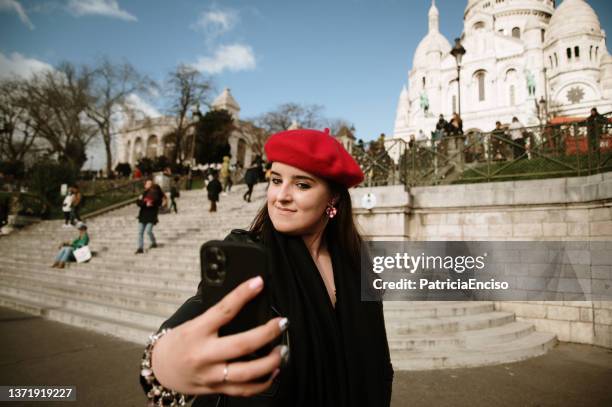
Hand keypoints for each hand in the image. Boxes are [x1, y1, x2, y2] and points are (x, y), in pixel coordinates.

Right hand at [151, 276, 287, 395]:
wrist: (161, 369)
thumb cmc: (179, 342)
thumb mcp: (193, 323)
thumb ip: (217, 316)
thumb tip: (245, 300)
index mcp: (197, 331)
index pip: (224, 310)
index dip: (243, 294)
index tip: (258, 283)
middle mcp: (204, 354)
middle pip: (242, 345)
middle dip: (267, 333)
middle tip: (282, 323)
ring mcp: (211, 374)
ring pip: (247, 373)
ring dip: (270, 361)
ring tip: (282, 350)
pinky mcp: (216, 388)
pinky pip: (244, 390)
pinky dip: (263, 382)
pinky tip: (273, 372)